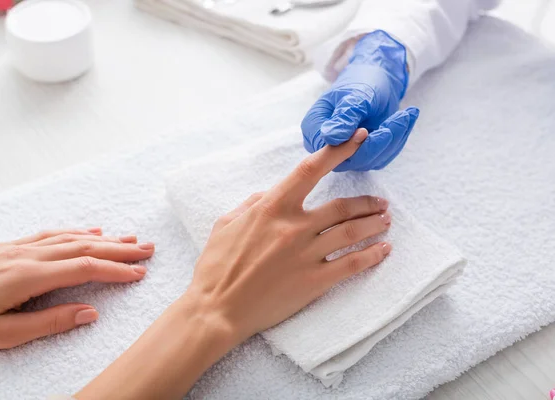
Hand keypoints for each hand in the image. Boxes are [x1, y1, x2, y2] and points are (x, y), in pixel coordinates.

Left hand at [0, 228, 153, 349]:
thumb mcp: (2, 334)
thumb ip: (49, 322)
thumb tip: (90, 312)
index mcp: (28, 277)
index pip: (85, 269)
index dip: (116, 270)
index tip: (139, 273)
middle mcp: (28, 255)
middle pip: (85, 247)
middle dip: (120, 248)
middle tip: (147, 249)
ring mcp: (19, 247)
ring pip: (71, 238)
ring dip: (104, 238)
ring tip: (129, 239)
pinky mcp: (10, 246)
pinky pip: (50, 234)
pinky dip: (75, 232)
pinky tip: (90, 232)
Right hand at [76, 130, 391, 399]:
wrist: (218, 310)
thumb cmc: (216, 267)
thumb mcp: (226, 223)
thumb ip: (251, 204)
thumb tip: (268, 193)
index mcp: (272, 208)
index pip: (311, 170)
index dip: (338, 150)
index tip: (357, 138)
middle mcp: (294, 227)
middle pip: (342, 207)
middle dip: (366, 202)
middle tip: (380, 202)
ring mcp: (307, 255)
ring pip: (352, 232)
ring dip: (373, 224)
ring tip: (386, 220)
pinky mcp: (314, 282)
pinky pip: (351, 264)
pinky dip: (372, 255)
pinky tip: (383, 249)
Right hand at [301, 30, 419, 170]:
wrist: (377, 78)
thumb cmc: (361, 81)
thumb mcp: (354, 95)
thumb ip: (344, 117)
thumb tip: (331, 137)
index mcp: (314, 128)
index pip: (326, 150)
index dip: (348, 146)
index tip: (366, 131)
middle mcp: (327, 145)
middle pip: (350, 159)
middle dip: (378, 142)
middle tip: (398, 119)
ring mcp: (346, 153)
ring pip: (370, 159)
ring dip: (393, 138)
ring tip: (407, 114)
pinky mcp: (365, 155)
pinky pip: (383, 156)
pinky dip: (397, 138)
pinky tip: (406, 119)